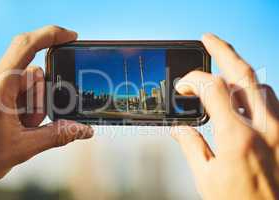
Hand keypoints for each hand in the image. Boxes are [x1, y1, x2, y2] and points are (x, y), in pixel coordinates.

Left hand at [0, 25, 93, 185]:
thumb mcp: (23, 148)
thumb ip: (57, 135)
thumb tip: (84, 130)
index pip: (26, 46)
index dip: (51, 35)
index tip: (71, 36)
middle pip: (33, 74)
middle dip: (40, 98)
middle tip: (28, 124)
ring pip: (25, 81)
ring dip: (30, 103)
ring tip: (16, 126)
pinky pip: (14, 86)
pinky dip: (20, 103)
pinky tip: (11, 122)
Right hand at [171, 34, 278, 198]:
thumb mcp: (206, 179)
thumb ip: (190, 147)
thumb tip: (178, 130)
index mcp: (238, 138)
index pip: (213, 87)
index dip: (193, 79)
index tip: (182, 86)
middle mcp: (265, 128)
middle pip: (244, 73)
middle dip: (223, 51)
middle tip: (208, 39)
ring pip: (262, 86)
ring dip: (240, 74)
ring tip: (223, 71)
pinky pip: (273, 102)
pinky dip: (255, 92)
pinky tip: (243, 98)